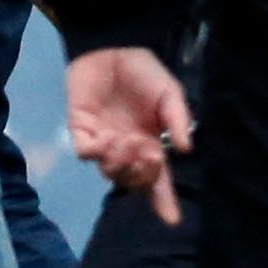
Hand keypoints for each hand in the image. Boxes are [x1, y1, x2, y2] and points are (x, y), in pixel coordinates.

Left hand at [66, 44, 194, 224]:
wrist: (112, 47)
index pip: (159, 180)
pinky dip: (96, 152)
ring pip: (110, 171)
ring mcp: (103, 142)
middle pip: (134, 180)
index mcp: (151, 145)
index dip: (165, 201)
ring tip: (128, 143)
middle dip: (142, 175)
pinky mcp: (80, 130)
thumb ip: (178, 120)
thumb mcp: (169, 93)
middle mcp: (127, 150)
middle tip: (150, 155)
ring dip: (121, 164)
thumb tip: (186, 150)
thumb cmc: (143, 73)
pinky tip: (107, 139)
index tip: (172, 220)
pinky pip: (85, 153)